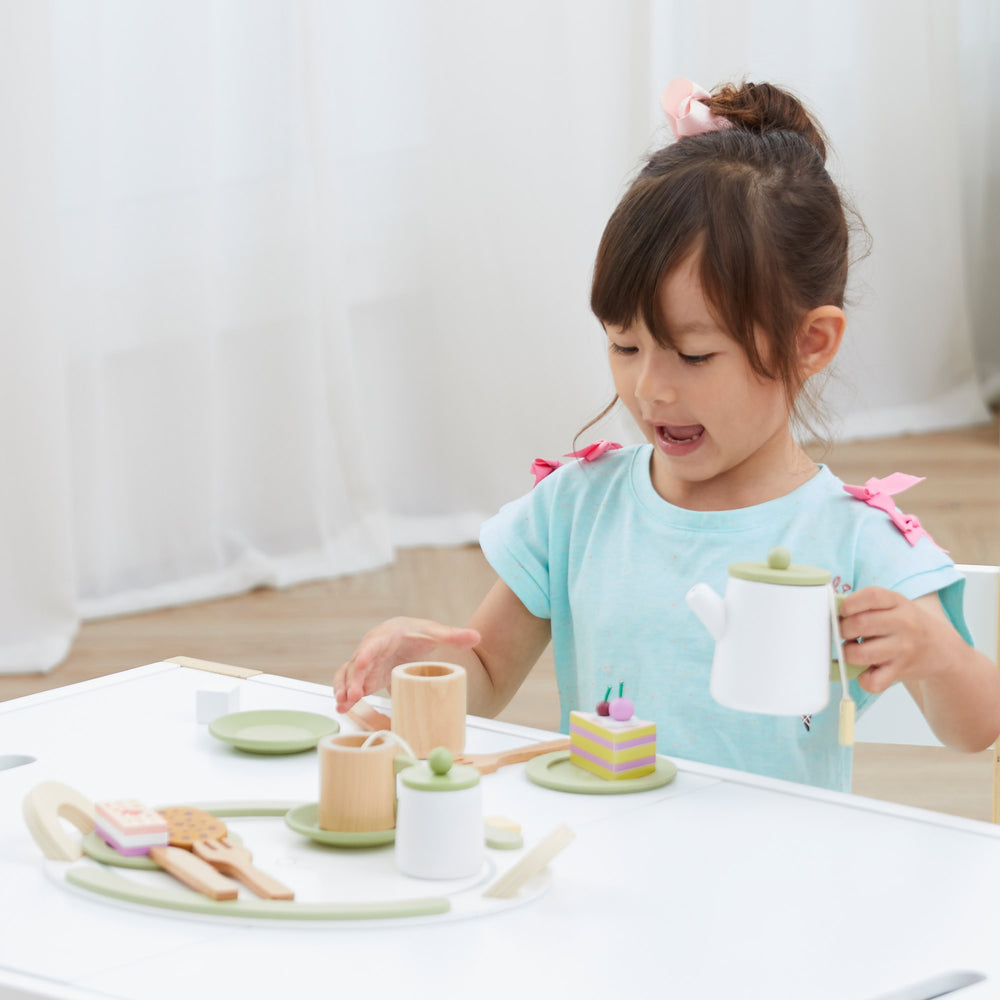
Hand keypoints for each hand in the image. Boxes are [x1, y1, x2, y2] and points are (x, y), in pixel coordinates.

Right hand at [333, 617, 480, 712]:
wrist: (408, 635)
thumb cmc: (419, 633)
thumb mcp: (435, 632)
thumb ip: (454, 635)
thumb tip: (477, 636)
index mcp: (387, 634)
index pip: (375, 643)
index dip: (368, 653)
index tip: (363, 662)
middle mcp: (372, 647)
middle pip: (358, 662)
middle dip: (354, 678)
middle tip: (353, 695)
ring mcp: (367, 662)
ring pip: (350, 673)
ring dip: (345, 688)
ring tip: (342, 704)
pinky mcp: (366, 675)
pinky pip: (350, 683)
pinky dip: (345, 694)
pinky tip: (342, 708)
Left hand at [837, 587, 962, 693]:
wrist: (941, 649)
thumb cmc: (905, 623)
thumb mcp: (893, 604)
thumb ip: (865, 604)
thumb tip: (831, 611)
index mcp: (897, 602)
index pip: (870, 596)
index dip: (849, 604)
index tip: (844, 611)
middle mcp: (903, 624)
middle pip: (858, 625)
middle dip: (842, 630)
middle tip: (846, 633)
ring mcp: (903, 649)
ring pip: (859, 654)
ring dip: (848, 653)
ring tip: (854, 649)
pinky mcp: (900, 671)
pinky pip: (873, 681)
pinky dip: (863, 679)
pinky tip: (867, 669)